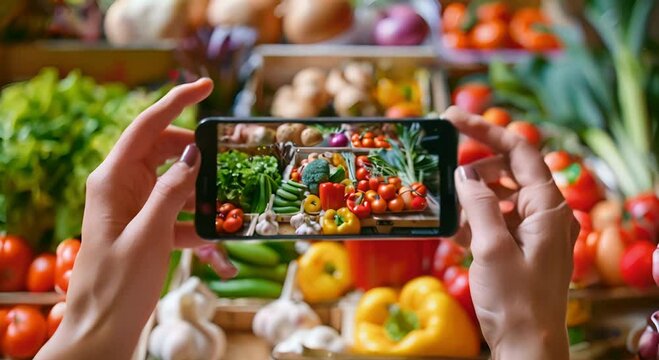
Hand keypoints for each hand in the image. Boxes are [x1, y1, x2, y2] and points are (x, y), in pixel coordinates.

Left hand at [37, 79, 235, 358]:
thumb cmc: (119, 286)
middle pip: (166, 151)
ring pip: (176, 183)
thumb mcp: (150, 235)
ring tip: (230, 206)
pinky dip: (198, 225)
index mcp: (113, 179)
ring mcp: (134, 207)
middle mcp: (121, 186)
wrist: (102, 332)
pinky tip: (218, 247)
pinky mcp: (145, 228)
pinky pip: (178, 214)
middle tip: (229, 162)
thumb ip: (172, 190)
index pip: (147, 125)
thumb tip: (194, 154)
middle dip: (198, 156)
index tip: (206, 86)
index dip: (176, 101)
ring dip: (203, 196)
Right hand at [443, 107, 578, 359]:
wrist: (526, 346)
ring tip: (445, 205)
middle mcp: (545, 214)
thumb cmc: (515, 300)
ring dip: (471, 197)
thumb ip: (479, 203)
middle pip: (509, 170)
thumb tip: (465, 173)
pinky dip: (474, 220)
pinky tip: (452, 228)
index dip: (486, 129)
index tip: (452, 117)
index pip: (520, 150)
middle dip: (475, 168)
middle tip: (443, 169)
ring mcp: (533, 232)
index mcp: (548, 207)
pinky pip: (496, 221)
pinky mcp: (520, 249)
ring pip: (500, 196)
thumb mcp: (492, 247)